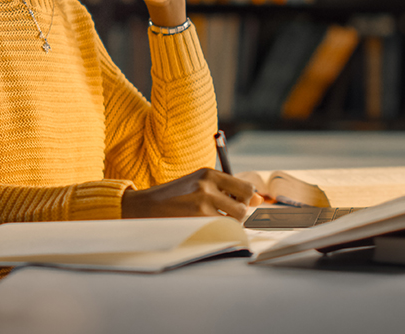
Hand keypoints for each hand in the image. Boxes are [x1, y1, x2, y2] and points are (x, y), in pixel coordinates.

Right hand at [121, 169, 264, 221]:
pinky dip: (217, 231)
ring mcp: (202, 202)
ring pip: (234, 220)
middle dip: (238, 215)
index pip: (246, 188)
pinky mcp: (197, 218)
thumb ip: (229, 190)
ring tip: (209, 220)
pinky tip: (202, 226)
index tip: (238, 206)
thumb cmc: (175, 197)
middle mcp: (207, 184)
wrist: (144, 206)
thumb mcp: (200, 185)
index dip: (246, 200)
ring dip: (227, 224)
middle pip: (244, 206)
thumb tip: (260, 200)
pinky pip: (221, 229)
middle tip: (222, 215)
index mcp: (209, 173)